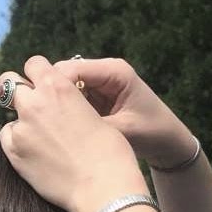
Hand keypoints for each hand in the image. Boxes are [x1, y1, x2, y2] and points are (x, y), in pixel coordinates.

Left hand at [0, 56, 148, 211]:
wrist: (104, 188)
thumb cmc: (110, 154)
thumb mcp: (95, 116)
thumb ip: (71, 105)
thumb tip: (62, 108)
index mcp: (58, 87)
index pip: (33, 64)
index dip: (38, 73)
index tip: (43, 85)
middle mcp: (34, 102)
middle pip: (8, 82)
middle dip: (17, 90)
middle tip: (32, 107)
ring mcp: (21, 128)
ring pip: (10, 116)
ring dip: (22, 123)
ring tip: (45, 142)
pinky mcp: (13, 152)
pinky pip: (7, 139)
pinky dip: (18, 143)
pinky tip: (38, 155)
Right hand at [49, 56, 197, 168]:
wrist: (169, 142)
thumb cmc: (153, 134)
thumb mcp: (123, 130)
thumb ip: (93, 124)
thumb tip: (57, 125)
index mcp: (115, 71)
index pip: (71, 69)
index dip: (52, 88)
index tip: (42, 111)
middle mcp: (104, 71)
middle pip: (62, 74)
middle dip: (51, 95)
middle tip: (42, 120)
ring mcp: (99, 83)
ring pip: (63, 87)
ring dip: (56, 104)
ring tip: (51, 127)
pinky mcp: (95, 96)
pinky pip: (70, 98)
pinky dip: (64, 110)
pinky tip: (61, 127)